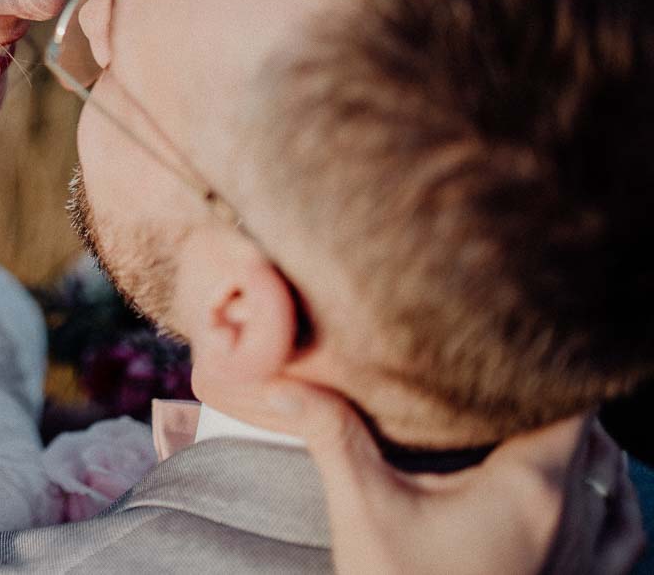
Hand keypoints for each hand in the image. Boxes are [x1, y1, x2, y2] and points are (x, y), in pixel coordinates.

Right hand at [266, 382, 644, 574]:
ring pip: (617, 477)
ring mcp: (593, 560)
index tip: (517, 347)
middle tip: (510, 378)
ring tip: (541, 426)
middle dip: (557, 402)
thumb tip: (282, 379)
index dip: (553, 368)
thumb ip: (333, 435)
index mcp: (532, 488)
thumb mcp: (363, 511)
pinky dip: (614, 500)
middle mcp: (577, 518)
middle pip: (594, 433)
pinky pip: (630, 533)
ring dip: (587, 449)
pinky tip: (589, 493)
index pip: (573, 402)